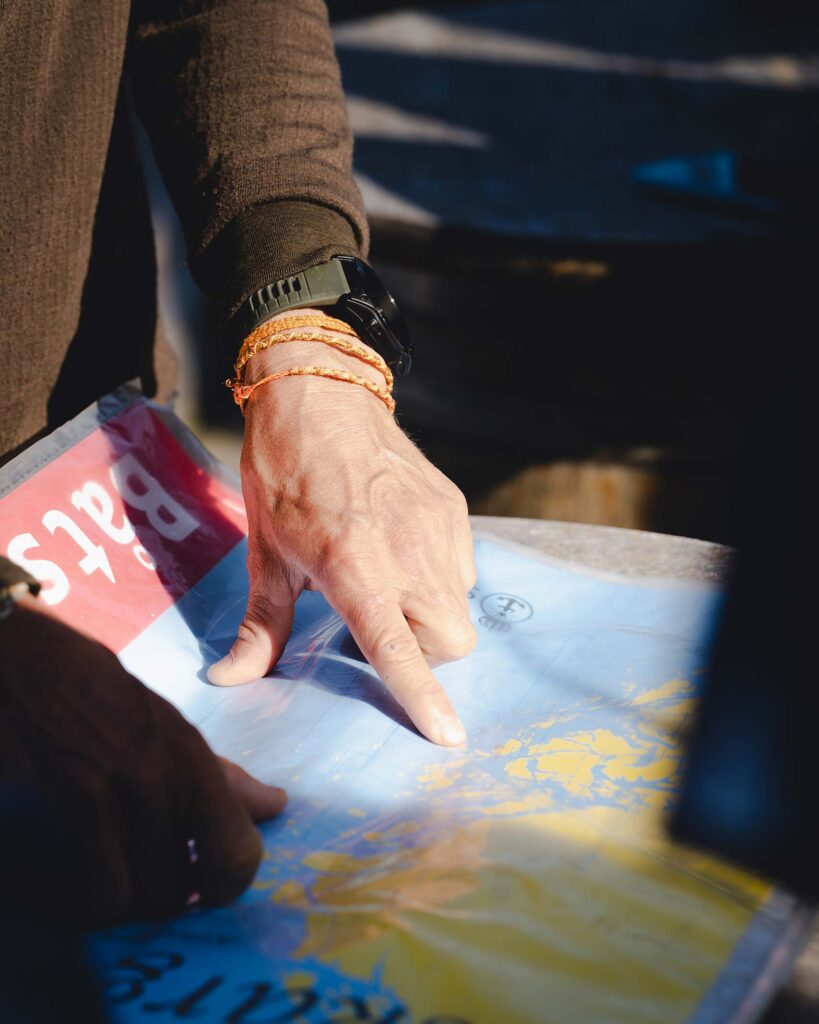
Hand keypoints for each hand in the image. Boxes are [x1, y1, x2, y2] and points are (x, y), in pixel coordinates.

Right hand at [0, 599, 285, 927]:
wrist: (24, 662)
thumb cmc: (95, 691)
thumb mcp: (167, 724)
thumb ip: (222, 776)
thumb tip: (277, 805)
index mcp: (190, 758)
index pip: (237, 854)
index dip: (224, 887)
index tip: (204, 889)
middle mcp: (156, 780)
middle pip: (174, 891)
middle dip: (157, 895)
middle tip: (141, 875)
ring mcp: (106, 796)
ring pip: (127, 901)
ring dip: (113, 898)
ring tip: (101, 871)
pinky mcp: (56, 808)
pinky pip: (81, 894)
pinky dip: (73, 897)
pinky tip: (66, 870)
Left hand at [208, 316, 476, 745]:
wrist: (320, 395)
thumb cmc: (283, 475)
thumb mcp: (265, 552)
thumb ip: (259, 626)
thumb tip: (228, 681)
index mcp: (353, 565)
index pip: (397, 646)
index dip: (423, 695)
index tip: (448, 736)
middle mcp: (406, 549)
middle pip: (451, 640)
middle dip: (425, 654)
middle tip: (381, 627)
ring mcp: (437, 525)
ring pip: (460, 604)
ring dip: (431, 615)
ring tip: (390, 582)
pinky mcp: (453, 505)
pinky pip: (463, 566)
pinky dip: (439, 578)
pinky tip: (403, 551)